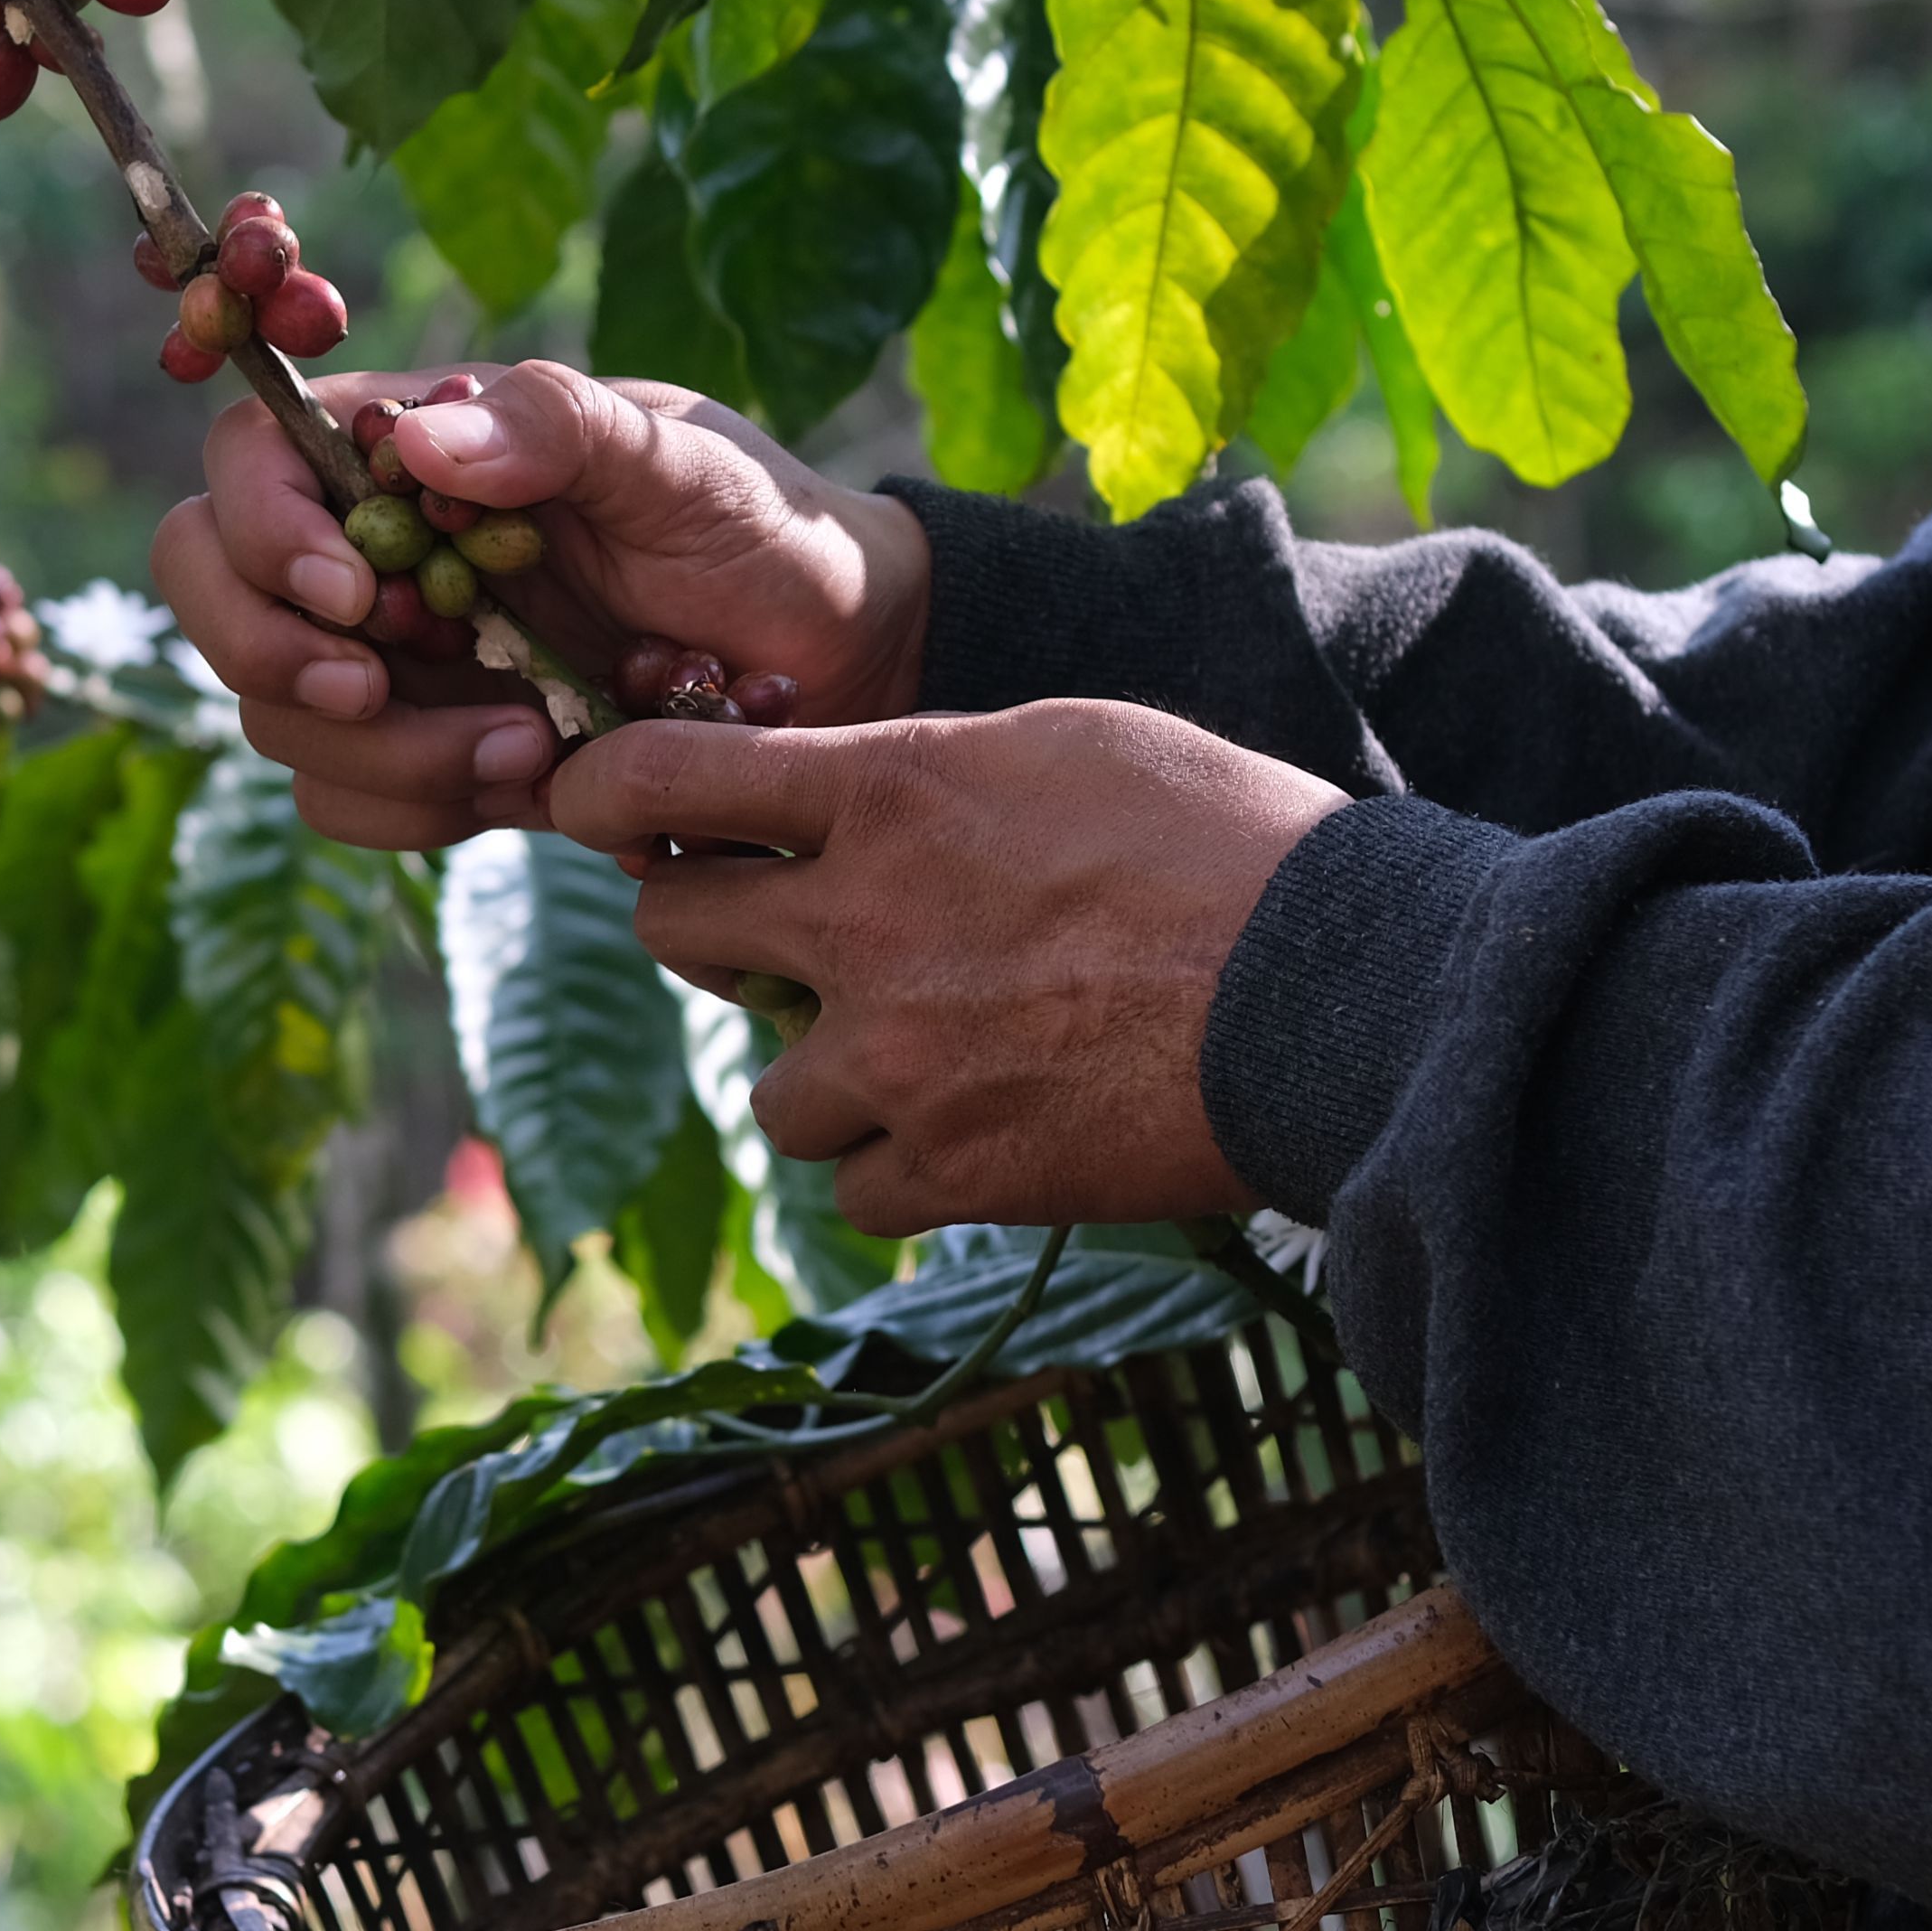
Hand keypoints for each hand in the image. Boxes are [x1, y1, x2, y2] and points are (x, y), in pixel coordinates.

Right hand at [149, 361, 930, 849]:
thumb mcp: (679, 457)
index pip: (245, 461)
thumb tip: (424, 443)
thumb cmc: (759, 524)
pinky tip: (532, 786)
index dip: (262, 533)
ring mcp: (391, 657)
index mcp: (410, 448)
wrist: (837, 656)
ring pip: (278, 718)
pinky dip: (416, 811)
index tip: (357, 598)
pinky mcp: (430, 751)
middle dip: (273, 657)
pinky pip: (346, 801)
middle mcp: (372, 548)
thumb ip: (557, 427)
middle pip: (210, 591)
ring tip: (529, 749)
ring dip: (382, 757)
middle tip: (374, 697)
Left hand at [546, 700, 1352, 1233]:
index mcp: (887, 790)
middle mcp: (861, 924)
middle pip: (674, 933)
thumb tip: (853, 784)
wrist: (1335, 991)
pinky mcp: (952, 1172)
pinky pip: (850, 1190)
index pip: (661, 779)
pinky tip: (972, 1131)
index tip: (596, 808)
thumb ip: (933, 763)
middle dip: (713, 935)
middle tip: (782, 942)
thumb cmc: (1229, 838)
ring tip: (924, 1056)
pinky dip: (893, 1171)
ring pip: (766, 1092)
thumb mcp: (1069, 740)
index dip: (601, 792)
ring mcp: (898, 1060)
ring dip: (823, 1078)